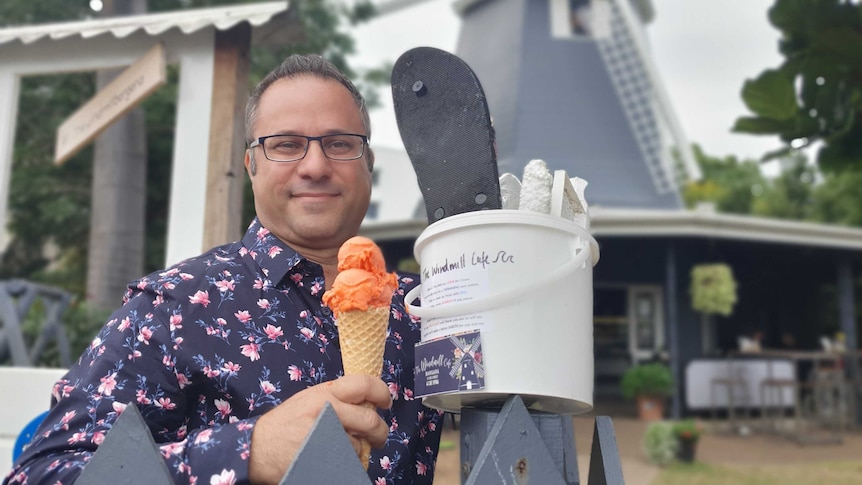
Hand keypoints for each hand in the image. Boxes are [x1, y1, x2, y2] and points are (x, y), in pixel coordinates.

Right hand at [248, 374, 390, 483]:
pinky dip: (346, 464)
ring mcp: (323, 437)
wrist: (256, 448)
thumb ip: (336, 397)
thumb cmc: (285, 423)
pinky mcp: (321, 460)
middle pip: (369, 421)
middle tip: (377, 437)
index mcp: (324, 393)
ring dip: (355, 450)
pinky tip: (333, 460)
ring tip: (340, 449)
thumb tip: (367, 402)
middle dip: (379, 431)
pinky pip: (347, 463)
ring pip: (358, 445)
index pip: (363, 384)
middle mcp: (325, 412)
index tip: (385, 402)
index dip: (382, 392)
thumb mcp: (308, 399)